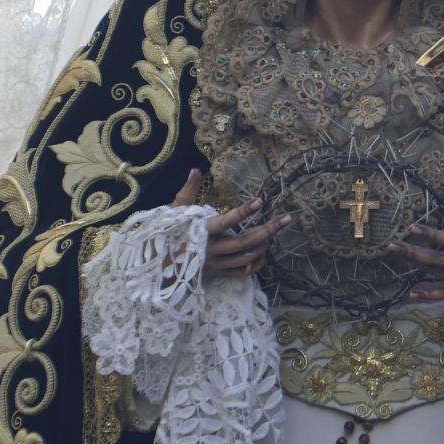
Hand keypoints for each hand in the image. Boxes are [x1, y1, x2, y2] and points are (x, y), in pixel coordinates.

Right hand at [173, 169, 288, 279]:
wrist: (156, 268)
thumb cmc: (165, 236)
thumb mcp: (174, 212)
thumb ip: (188, 191)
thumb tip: (196, 169)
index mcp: (201, 232)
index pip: (226, 221)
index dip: (244, 211)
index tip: (260, 201)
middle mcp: (211, 250)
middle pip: (246, 241)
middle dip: (269, 229)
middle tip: (287, 218)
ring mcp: (215, 265)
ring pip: (247, 257)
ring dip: (265, 244)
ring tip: (275, 231)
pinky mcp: (217, 274)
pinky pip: (243, 272)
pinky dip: (256, 262)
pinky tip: (263, 251)